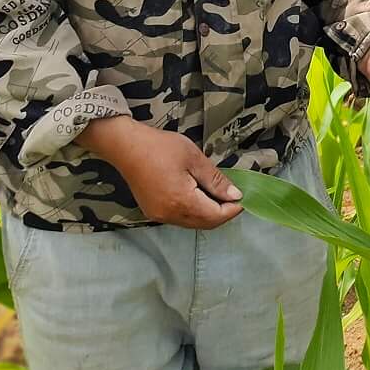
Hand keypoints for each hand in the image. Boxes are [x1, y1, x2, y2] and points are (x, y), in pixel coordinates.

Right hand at [79, 118, 243, 229]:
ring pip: (192, 223)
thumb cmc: (161, 147)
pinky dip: (194, 211)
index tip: (244, 197)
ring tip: (218, 194)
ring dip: (208, 213)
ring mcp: (159, 215)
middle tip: (234, 196)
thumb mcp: (194, 159)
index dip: (233, 209)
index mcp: (182, 202)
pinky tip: (199, 196)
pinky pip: (180, 218)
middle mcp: (170, 215)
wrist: (125, 146)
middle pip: (205, 224)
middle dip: (222, 213)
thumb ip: (215, 180)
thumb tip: (235, 196)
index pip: (216, 216)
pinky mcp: (152, 212)